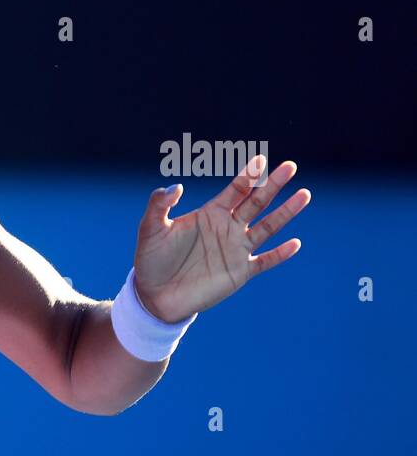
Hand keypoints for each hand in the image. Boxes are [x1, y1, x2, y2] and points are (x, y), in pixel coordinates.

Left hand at [132, 156, 310, 322]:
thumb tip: (176, 186)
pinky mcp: (239, 273)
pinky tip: (295, 243)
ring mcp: (236, 250)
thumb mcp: (150, 229)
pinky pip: (265, 261)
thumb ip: (159, 205)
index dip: (248, 175)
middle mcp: (227, 228)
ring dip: (285, 212)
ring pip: (267, 227)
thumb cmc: (151, 259)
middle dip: (272, 185)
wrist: (154, 295)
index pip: (235, 190)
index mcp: (210, 214)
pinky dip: (280, 254)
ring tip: (304, 194)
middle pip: (256, 202)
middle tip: (290, 167)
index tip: (261, 159)